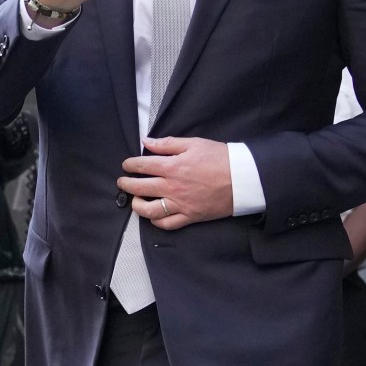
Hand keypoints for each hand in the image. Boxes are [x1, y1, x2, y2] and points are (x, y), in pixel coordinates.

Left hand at [118, 137, 232, 229]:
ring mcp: (180, 204)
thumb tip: (147, 142)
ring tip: (135, 200)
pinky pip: (168, 224)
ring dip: (138, 206)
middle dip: (127, 185)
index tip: (126, 165)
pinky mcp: (190, 216)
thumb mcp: (195, 144)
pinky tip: (153, 216)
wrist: (243, 179)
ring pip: (150, 210)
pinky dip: (156, 221)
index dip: (131, 165)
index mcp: (173, 167)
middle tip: (122, 182)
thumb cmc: (221, 158)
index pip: (143, 166)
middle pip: (141, 188)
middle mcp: (173, 187)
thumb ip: (168, 144)